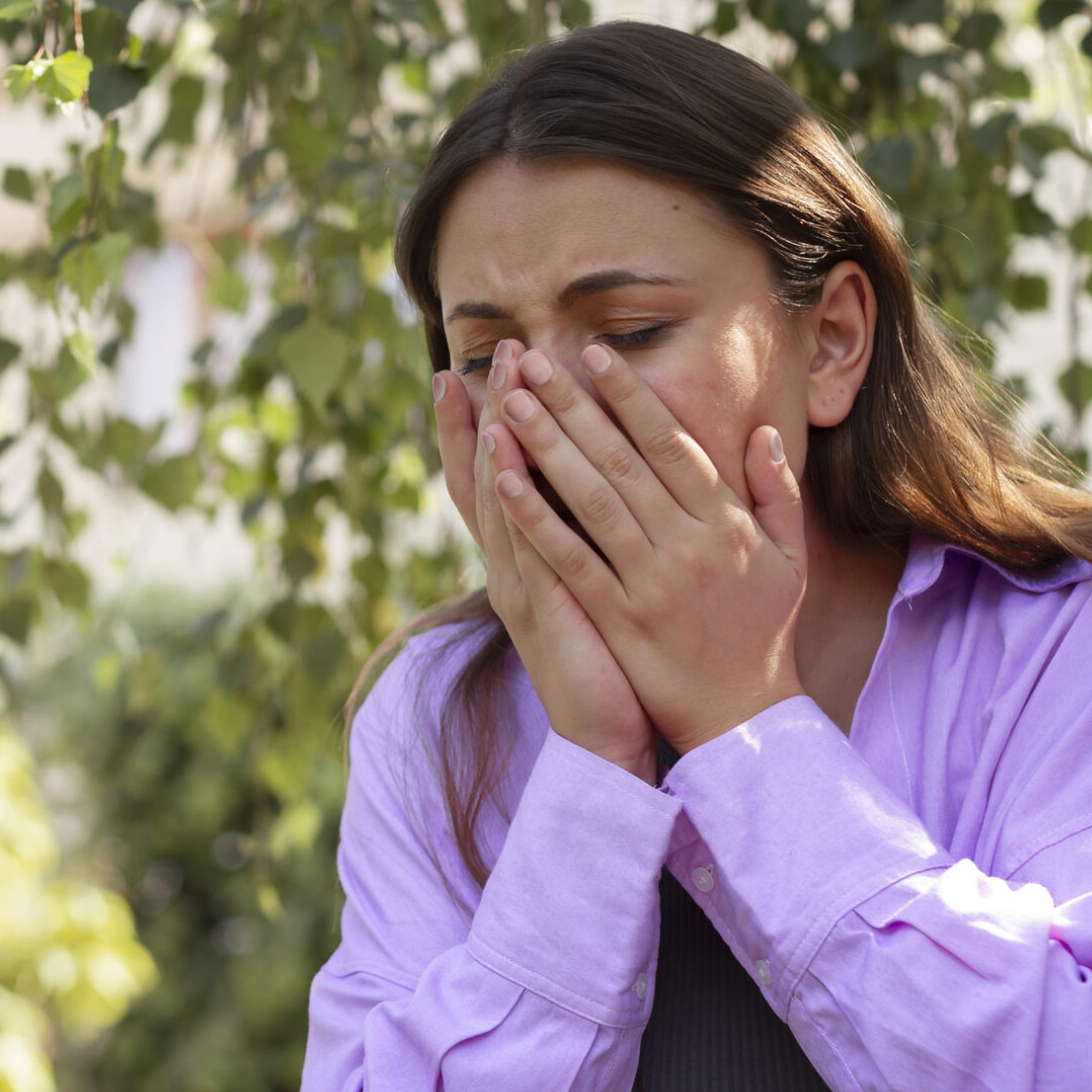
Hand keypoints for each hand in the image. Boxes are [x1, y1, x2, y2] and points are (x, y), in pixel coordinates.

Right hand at [433, 345, 656, 781]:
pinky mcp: (542, 609)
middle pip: (490, 477)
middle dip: (492, 412)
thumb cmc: (612, 663)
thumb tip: (605, 482)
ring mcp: (521, 585)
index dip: (484, 426)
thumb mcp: (598, 587)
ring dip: (497, 441)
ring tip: (499, 386)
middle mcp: (514, 564)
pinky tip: (504, 462)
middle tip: (497, 353)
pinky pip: (522, 546)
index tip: (479, 371)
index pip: (500, 479)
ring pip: (500, 502)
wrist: (606, 738)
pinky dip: (510, 502)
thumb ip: (595, 537)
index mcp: (530, 558)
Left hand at [487, 343, 806, 753]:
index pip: (670, 444)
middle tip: (534, 362)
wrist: (745, 718)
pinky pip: (569, 559)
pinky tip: (504, 480)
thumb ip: (775, 492)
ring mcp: (649, 582)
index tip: (595, 354)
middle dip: (574, 407)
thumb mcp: (788, 558)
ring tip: (509, 404)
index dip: (630, 396)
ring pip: (591, 501)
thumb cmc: (764, 631)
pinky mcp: (617, 618)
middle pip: (622, 461)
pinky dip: (535, 517)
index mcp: (723, 523)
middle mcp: (686, 545)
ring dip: (546, 448)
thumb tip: (761, 432)